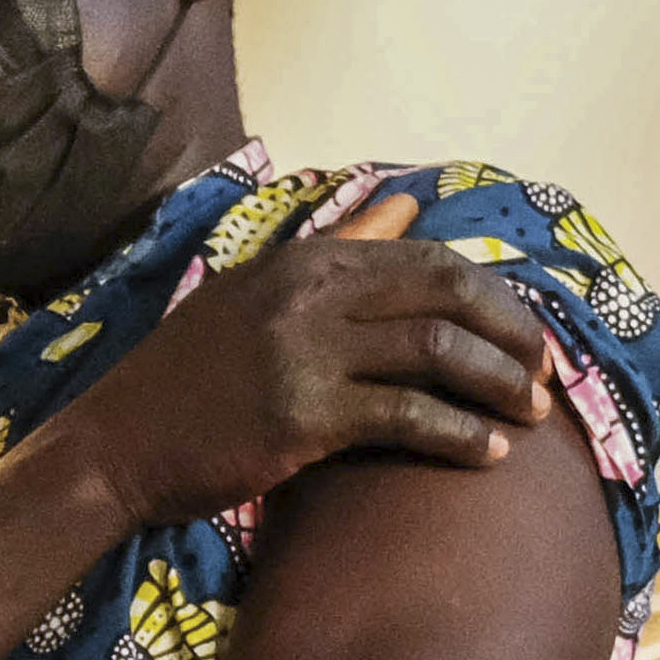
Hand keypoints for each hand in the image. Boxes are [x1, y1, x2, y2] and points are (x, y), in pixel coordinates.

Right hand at [38, 198, 555, 534]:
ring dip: (500, 386)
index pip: (428, 260)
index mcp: (303, 262)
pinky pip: (409, 418)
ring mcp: (305, 355)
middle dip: (513, 336)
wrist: (114, 447)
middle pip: (447, 296)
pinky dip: (461, 436)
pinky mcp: (303, 418)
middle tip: (545, 377)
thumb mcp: (254, 293)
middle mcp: (308, 296)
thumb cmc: (185, 379)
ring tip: (529, 417)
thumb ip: (337, 246)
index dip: (492, 298)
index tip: (523, 336)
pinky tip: (488, 455)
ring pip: (439, 354)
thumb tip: (405, 203)